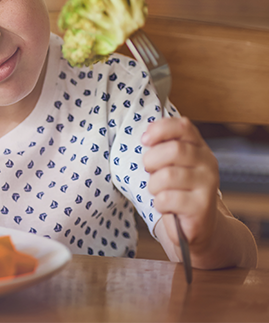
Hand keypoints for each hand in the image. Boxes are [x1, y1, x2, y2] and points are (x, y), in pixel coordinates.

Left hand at [142, 117, 219, 248]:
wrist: (198, 225)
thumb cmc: (177, 190)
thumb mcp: (171, 165)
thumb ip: (163, 147)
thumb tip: (146, 136)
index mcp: (199, 148)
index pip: (183, 126)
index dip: (160, 129)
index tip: (145, 140)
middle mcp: (208, 163)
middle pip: (173, 150)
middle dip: (151, 160)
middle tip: (150, 171)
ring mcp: (208, 185)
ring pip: (167, 176)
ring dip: (153, 186)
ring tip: (159, 191)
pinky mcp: (202, 206)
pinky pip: (167, 198)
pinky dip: (159, 203)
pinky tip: (167, 206)